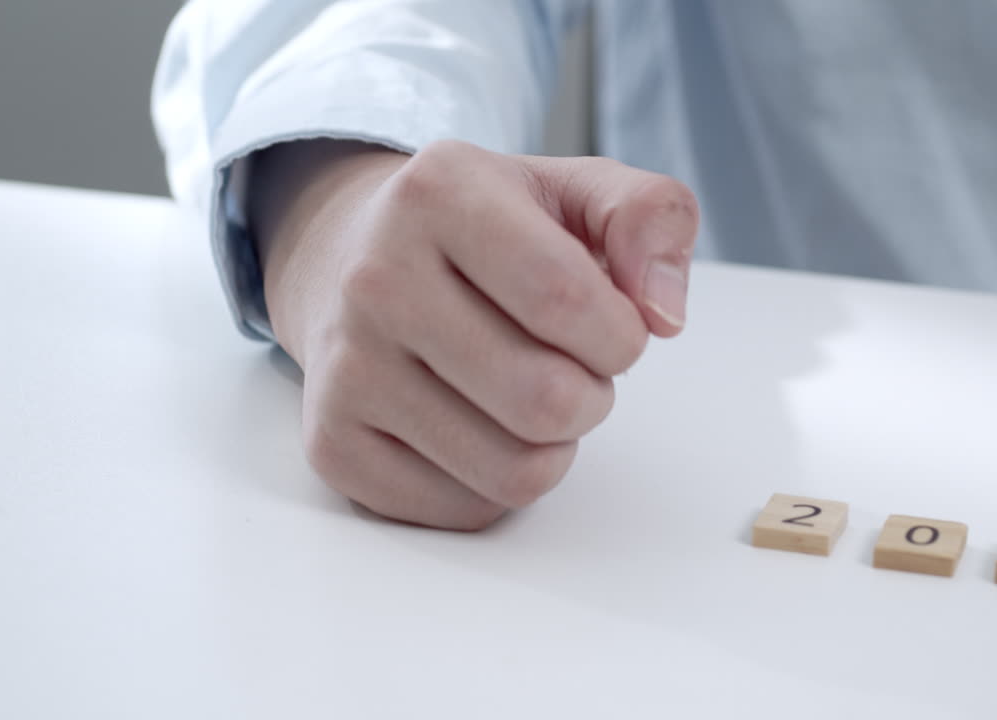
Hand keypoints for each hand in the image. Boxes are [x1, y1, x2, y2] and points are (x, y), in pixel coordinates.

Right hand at [249, 139, 697, 528]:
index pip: (567, 300)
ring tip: (531, 393)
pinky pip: (468, 510)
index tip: (615, 324)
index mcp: (439, 192)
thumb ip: (652, 218)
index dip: (622, 334)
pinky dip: (501, 483)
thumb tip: (662, 312)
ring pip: (514, 472)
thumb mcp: (580, 191)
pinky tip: (481, 425)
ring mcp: (345, 368)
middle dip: (593, 395)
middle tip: (573, 365)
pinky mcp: (333, 444)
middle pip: (546, 400)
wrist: (355, 260)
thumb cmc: (490, 233)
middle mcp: (375, 278)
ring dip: (554, 446)